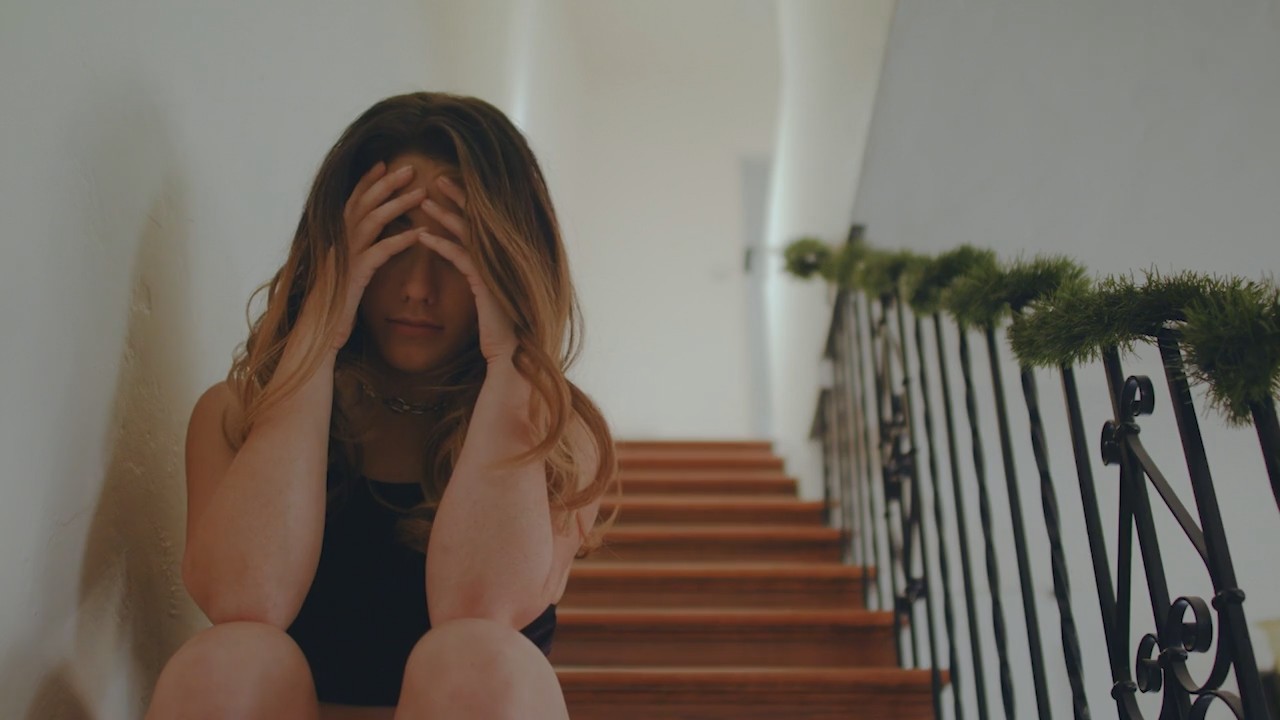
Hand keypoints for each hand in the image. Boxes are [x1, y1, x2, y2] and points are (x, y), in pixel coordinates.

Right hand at [299, 162, 427, 350]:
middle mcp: (338, 242)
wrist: (317, 334)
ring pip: (372, 220)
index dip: (367, 181)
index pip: (352, 201)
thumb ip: (353, 254)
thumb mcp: (344, 274)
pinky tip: (420, 234)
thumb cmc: (333, 307)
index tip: (385, 163)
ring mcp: (344, 257)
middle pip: (363, 202)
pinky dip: (401, 240)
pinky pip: (379, 251)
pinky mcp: (354, 275)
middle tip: (410, 167)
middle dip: (387, 182)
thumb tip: (366, 242)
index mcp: (335, 239)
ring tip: (423, 193)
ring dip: (399, 203)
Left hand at [419, 176, 518, 364]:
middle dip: (457, 196)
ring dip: (443, 215)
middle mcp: (503, 258)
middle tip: (436, 179)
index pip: (484, 222)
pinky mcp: (487, 281)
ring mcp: (497, 268)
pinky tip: (422, 237)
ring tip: (423, 202)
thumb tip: (471, 260)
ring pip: (468, 232)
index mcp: (503, 258)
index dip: (467, 202)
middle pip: (478, 218)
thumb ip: (482, 274)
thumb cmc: (498, 330)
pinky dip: (440, 244)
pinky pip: (460, 256)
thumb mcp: (490, 296)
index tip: (448, 187)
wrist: (509, 354)